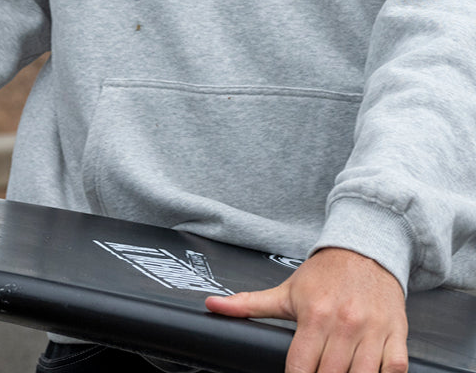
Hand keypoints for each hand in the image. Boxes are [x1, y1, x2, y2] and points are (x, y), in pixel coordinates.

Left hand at [205, 247, 407, 372]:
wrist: (365, 249)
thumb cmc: (325, 275)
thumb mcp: (287, 290)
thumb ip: (250, 304)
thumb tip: (213, 306)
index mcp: (314, 314)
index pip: (300, 366)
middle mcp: (344, 323)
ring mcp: (373, 331)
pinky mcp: (397, 336)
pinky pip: (394, 371)